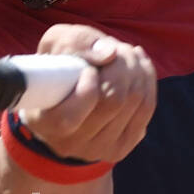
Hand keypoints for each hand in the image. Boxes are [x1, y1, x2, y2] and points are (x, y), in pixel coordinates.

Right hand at [21, 25, 155, 164]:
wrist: (62, 99)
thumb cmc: (56, 68)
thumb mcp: (54, 44)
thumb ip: (75, 44)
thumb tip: (110, 54)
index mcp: (46, 123)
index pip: (74, 111)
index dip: (90, 79)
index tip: (88, 66)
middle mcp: (71, 144)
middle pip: (114, 100)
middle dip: (122, 64)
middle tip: (116, 48)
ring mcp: (99, 150)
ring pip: (136, 102)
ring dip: (137, 68)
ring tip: (126, 52)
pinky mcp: (121, 147)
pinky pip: (147, 108)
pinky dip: (147, 79)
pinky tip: (139, 64)